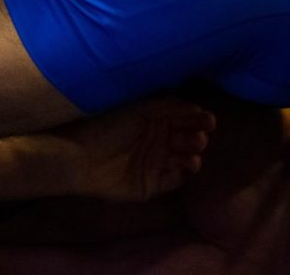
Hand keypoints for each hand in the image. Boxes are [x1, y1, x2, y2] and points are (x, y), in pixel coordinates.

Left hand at [62, 96, 215, 202]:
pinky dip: (184, 172)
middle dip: (197, 135)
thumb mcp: (138, 109)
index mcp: (155, 120)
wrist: (81, 156)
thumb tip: (195, 106)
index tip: (208, 118)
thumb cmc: (108, 126)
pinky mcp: (151, 185)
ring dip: (193, 153)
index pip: (183, 118)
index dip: (197, 118)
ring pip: (183, 158)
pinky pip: (174, 180)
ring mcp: (156, 163)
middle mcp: (158, 141)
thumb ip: (166, 105)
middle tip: (202, 135)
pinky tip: (190, 164)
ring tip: (195, 149)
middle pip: (186, 138)